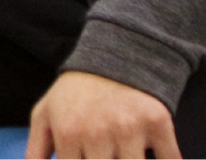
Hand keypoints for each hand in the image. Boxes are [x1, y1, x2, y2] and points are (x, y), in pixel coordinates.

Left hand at [27, 71, 180, 158]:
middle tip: (105, 156)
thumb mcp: (45, 115)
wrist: (115, 57)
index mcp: (68, 133)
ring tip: (121, 153)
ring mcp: (129, 129)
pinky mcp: (157, 123)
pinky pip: (169, 159)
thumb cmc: (75, 94)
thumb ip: (36, 150)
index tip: (87, 159)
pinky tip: (153, 156)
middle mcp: (97, 132)